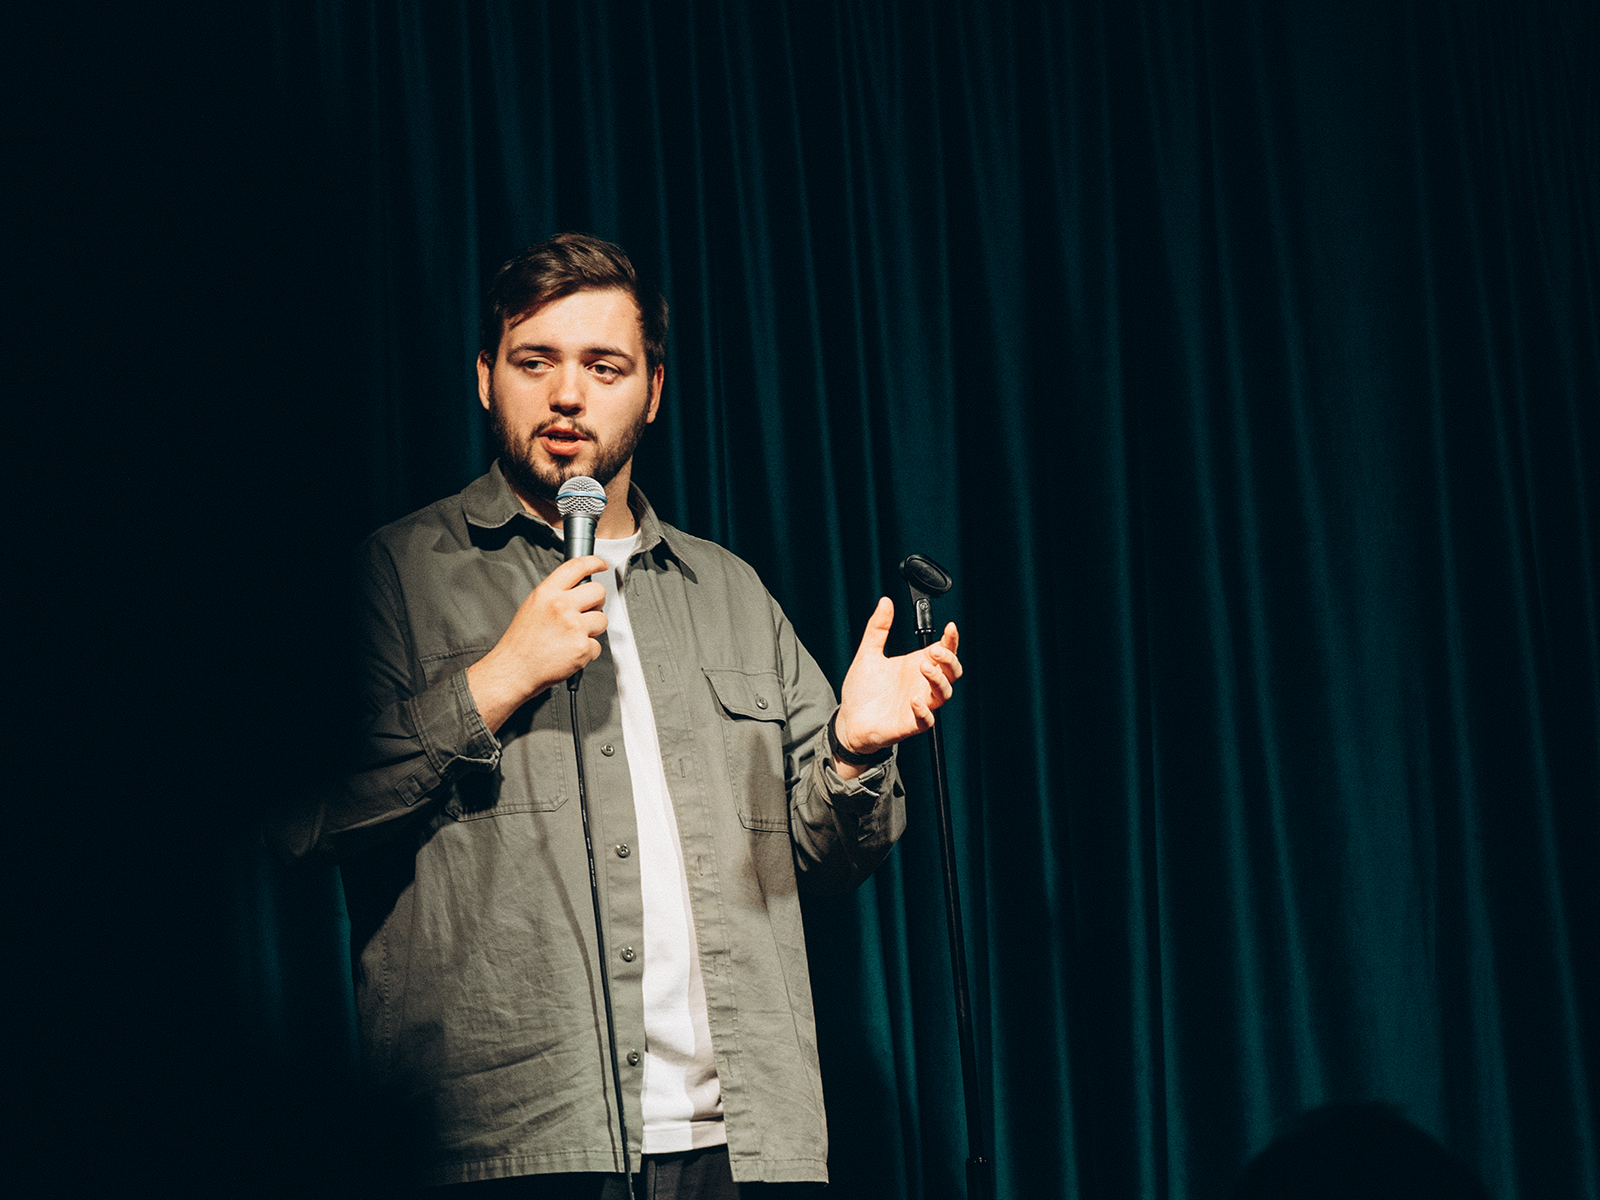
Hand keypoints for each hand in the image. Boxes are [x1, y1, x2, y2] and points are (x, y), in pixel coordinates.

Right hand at [466, 556, 608, 732]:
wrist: (514, 670)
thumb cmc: (521, 643)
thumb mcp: (532, 606)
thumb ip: (554, 594)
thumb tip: (576, 589)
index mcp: (547, 593)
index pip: (576, 567)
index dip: (594, 562)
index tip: (601, 565)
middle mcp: (561, 606)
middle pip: (598, 592)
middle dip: (597, 602)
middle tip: (586, 611)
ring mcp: (574, 627)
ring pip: (602, 619)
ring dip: (592, 629)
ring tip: (572, 636)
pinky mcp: (582, 647)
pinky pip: (597, 645)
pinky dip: (587, 651)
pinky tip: (570, 652)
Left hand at [833, 597, 960, 768]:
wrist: (848, 719)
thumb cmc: (862, 690)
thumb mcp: (868, 653)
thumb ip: (878, 628)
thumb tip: (885, 602)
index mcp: (916, 665)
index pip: (944, 651)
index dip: (951, 640)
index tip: (950, 627)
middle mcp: (921, 684)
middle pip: (952, 672)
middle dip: (949, 660)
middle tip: (934, 652)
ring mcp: (919, 704)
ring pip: (944, 693)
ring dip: (939, 680)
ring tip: (924, 668)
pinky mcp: (910, 724)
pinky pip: (926, 719)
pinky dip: (923, 710)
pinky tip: (913, 700)